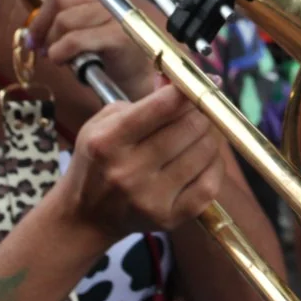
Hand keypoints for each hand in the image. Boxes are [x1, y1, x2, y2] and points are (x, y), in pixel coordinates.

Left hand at [24, 0, 157, 100]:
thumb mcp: (82, 11)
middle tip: (34, 40)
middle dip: (41, 22)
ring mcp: (118, 9)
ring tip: (52, 52)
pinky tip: (61, 59)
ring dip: (51, 41)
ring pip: (65, 20)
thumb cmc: (103, 39)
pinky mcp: (118, 34)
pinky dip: (60, 52)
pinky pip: (74, 40)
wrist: (131, 69)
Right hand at [56, 84, 226, 240]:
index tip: (201, 83)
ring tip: (201, 132)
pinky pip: (210, 185)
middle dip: (201, 111)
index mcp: (108, 142)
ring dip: (210, 136)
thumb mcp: (103, 124)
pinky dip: (215, 165)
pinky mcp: (169, 219)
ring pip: (205, 152)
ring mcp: (151, 198)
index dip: (188, 90)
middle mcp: (129, 171)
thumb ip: (142, 102)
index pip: (161, 107)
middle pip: (189, 127)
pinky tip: (206, 158)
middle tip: (202, 108)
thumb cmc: (96, 161)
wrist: (86, 217)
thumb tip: (181, 81)